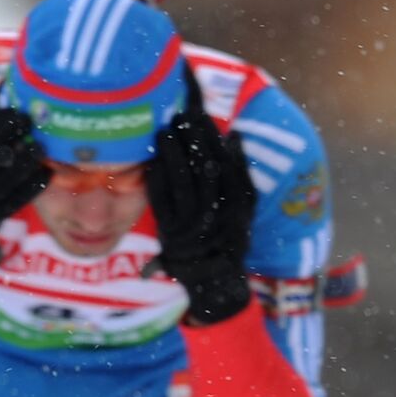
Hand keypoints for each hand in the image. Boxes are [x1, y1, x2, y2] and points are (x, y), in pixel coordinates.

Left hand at [146, 103, 255, 324]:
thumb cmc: (227, 238)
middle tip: (182, 114)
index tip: (203, 113)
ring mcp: (195, 228)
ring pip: (186, 185)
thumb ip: (240, 174)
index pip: (230, 164)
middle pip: (209, 170)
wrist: (213, 283)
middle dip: (194, 140)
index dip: (215, 137)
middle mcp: (222, 218)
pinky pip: (164, 203)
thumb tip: (234, 136)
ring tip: (166, 130)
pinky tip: (153, 159)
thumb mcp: (242, 209)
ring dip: (175, 155)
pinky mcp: (171, 235)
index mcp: (241, 207)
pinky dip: (158, 179)